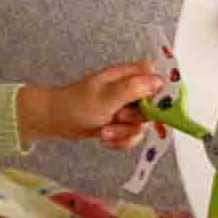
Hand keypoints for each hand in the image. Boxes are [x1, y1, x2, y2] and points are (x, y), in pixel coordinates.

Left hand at [21, 62, 164, 146]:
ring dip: (123, 134)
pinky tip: (105, 138)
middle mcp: (132, 91)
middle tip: (117, 117)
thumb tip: (159, 81)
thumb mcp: (106, 96)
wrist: (56, 120)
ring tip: (104, 131)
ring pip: (142, 126)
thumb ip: (133, 88)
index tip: (151, 109)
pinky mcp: (122, 124)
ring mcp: (127, 108)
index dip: (161, 96)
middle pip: (153, 109)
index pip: (159, 80)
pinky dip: (120, 141)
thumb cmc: (76, 103)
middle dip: (134, 120)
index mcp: (130, 76)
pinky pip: (132, 137)